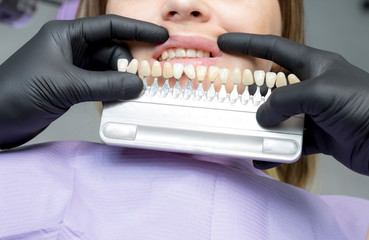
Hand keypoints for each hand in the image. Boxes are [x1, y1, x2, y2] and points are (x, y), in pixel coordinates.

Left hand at [0, 15, 167, 148]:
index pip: (109, 27)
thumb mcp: (67, 85)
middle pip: (112, 50)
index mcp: (67, 35)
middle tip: (140, 80)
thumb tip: (137, 85)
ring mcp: (73, 67)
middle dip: (127, 64)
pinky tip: (119, 99)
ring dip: (121, 80)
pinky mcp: (74, 85)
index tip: (160, 36)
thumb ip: (106, 85)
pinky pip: (102, 83)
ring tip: (130, 93)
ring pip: (109, 69)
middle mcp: (72, 48)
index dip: (137, 30)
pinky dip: (112, 91)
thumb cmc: (20, 92)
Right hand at [218, 33, 368, 175]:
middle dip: (252, 93)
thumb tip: (262, 116)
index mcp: (314, 65)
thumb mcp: (320, 92)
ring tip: (246, 132)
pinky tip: (264, 156)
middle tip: (231, 99)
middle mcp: (312, 87)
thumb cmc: (365, 106)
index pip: (274, 48)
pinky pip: (289, 142)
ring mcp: (314, 112)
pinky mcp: (318, 135)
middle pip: (273, 86)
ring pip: (279, 117)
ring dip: (262, 127)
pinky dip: (276, 150)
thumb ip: (284, 100)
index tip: (225, 43)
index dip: (248, 43)